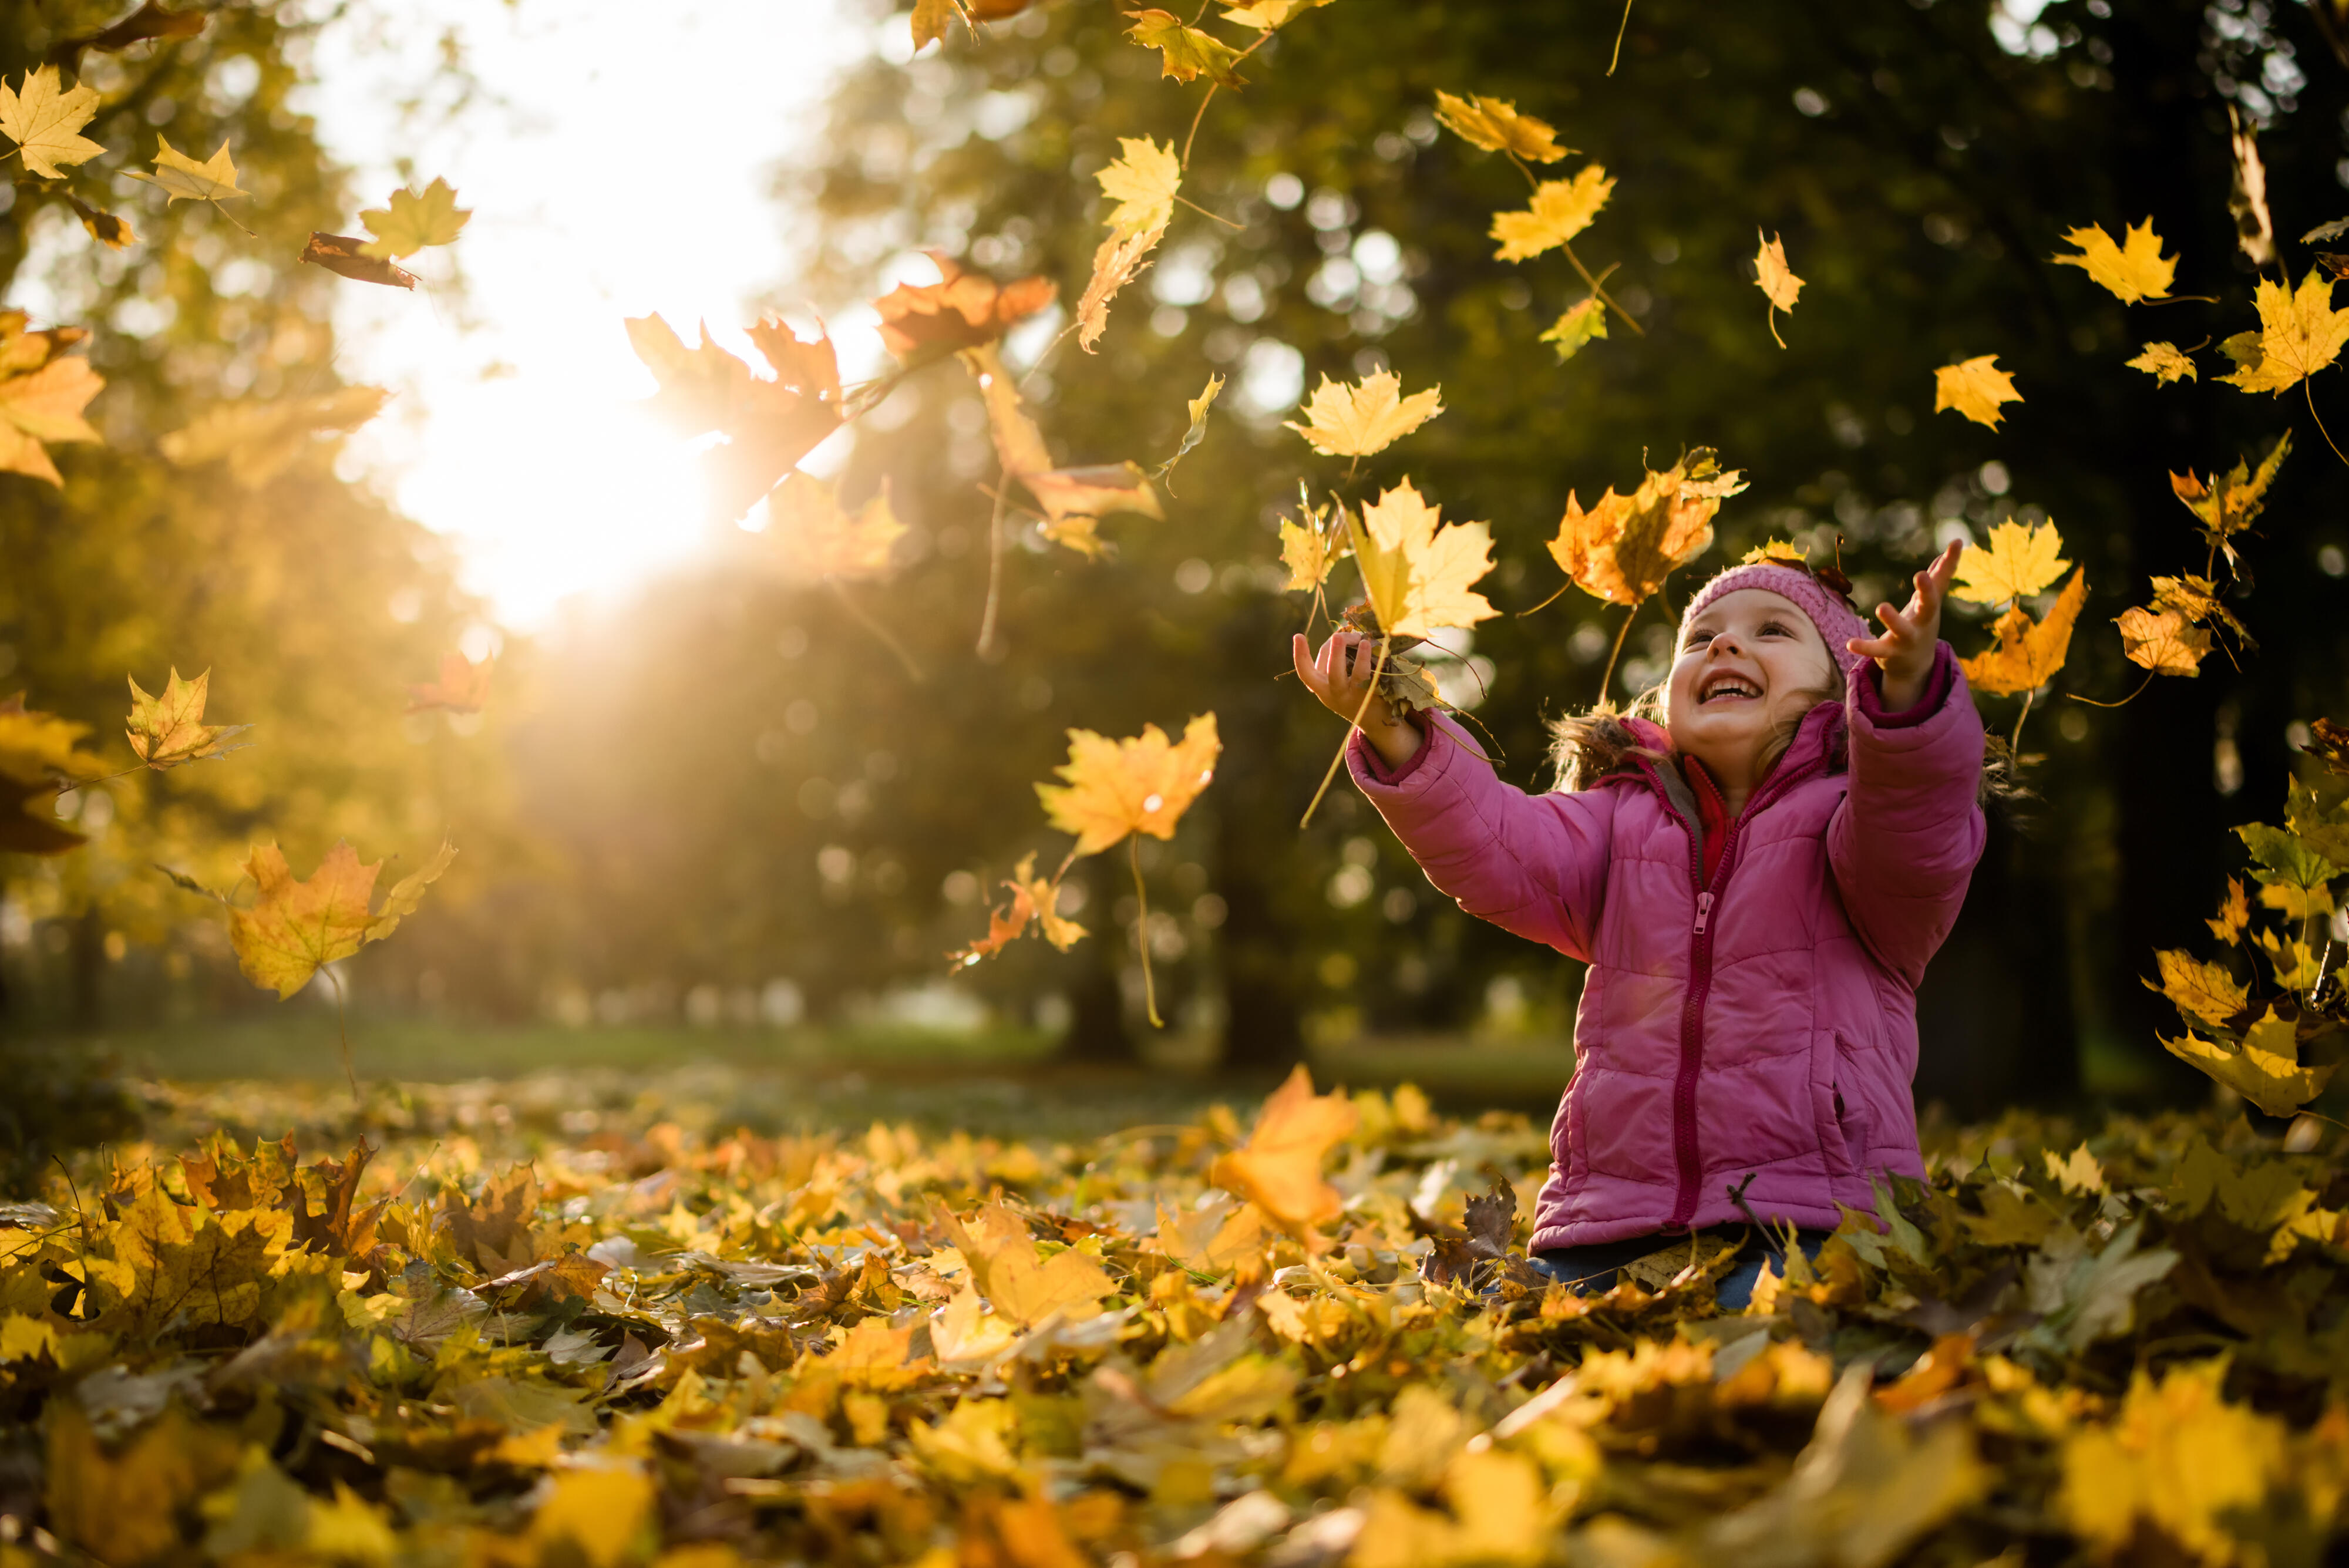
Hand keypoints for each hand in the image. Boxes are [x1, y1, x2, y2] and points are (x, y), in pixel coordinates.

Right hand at [1292, 630, 1422, 770]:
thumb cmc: (1355, 694)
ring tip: (1357, 638)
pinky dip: (1365, 659)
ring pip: (1343, 675)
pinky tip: (1367, 646)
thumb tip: (1343, 634)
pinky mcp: (1366, 697)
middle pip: (1327, 671)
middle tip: (1336, 636)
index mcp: (1322, 688)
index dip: (1300, 655)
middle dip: (1330, 651)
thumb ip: (1337, 661)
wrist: (1376, 721)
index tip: (1297, 636)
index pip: (1305, 673)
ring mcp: (1349, 697)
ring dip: (1347, 655)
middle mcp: (1333, 694)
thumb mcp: (1339, 683)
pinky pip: (1364, 676)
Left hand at [1847, 538, 1962, 711]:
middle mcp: (1923, 622)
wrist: (1917, 665)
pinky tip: (1850, 643)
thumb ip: (1940, 574)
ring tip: (1881, 606)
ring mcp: (1907, 639)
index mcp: (1931, 606)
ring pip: (1902, 630)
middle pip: (1929, 606)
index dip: (1950, 562)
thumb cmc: (1922, 623)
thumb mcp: (1930, 600)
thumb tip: (1956, 544)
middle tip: (1921, 574)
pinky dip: (1864, 647)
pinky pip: (1876, 650)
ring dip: (1893, 619)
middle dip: (1926, 591)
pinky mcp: (1889, 653)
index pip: (1942, 582)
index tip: (1957, 542)